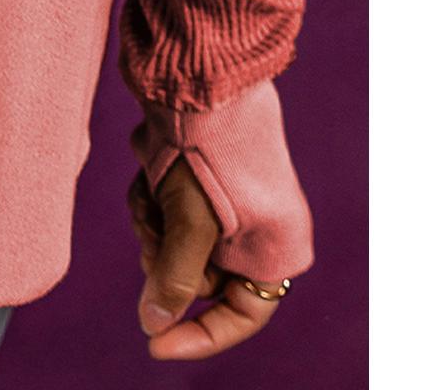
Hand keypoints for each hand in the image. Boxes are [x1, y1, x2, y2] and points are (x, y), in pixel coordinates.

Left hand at [127, 158, 287, 359]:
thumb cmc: (210, 153)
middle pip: (196, 279)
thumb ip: (173, 280)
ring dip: (153, 221)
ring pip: (171, 242)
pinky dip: (148, 197)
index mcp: (276, 251)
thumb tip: (152, 325)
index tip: (153, 346)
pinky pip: (162, 209)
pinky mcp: (195, 180)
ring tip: (155, 190)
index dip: (197, 336)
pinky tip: (148, 172)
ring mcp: (224, 205)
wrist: (199, 78)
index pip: (240, 316)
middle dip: (165, 257)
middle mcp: (255, 232)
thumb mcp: (191, 225)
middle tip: (155, 229)